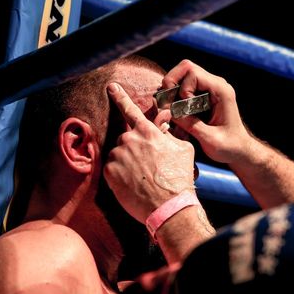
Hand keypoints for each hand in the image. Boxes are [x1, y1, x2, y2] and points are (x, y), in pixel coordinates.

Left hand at [104, 82, 195, 223]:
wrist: (170, 206)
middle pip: (127, 139)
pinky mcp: (109, 172)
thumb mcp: (183, 149)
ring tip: (143, 178)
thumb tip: (162, 127)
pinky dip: (121, 175)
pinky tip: (134, 184)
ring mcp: (117, 156)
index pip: (131, 110)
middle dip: (135, 149)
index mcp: (147, 132)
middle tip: (149, 166)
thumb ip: (169, 134)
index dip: (120, 96)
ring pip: (120, 155)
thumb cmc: (179, 177)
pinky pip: (112, 169)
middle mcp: (129, 140)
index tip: (111, 86)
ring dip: (128, 163)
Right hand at [162, 59, 253, 163]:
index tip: (183, 108)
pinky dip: (176, 95)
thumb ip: (190, 124)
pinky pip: (186, 85)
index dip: (182, 89)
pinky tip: (177, 111)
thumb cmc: (229, 146)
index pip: (193, 73)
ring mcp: (210, 87)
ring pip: (184, 74)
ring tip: (173, 108)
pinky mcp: (205, 94)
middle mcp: (216, 84)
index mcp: (221, 91)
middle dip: (172, 82)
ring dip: (173, 89)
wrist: (239, 150)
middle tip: (168, 102)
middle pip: (186, 67)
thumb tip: (167, 111)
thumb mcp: (209, 139)